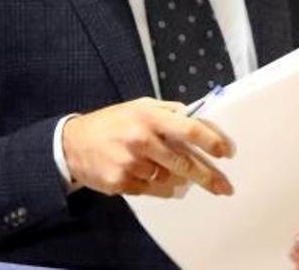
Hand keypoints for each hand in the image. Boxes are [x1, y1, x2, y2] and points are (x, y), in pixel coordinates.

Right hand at [60, 97, 233, 196]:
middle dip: (208, 176)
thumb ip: (167, 111)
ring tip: (168, 172)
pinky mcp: (122, 182)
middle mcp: (141, 138)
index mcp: (148, 116)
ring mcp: (131, 162)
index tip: (227, 152)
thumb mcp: (138, 107)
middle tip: (224, 187)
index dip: (211, 141)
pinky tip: (149, 177)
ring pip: (170, 179)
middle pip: (185, 162)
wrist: (72, 144)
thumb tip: (197, 117)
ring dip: (176, 179)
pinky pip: (154, 190)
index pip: (189, 128)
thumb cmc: (111, 123)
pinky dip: (159, 186)